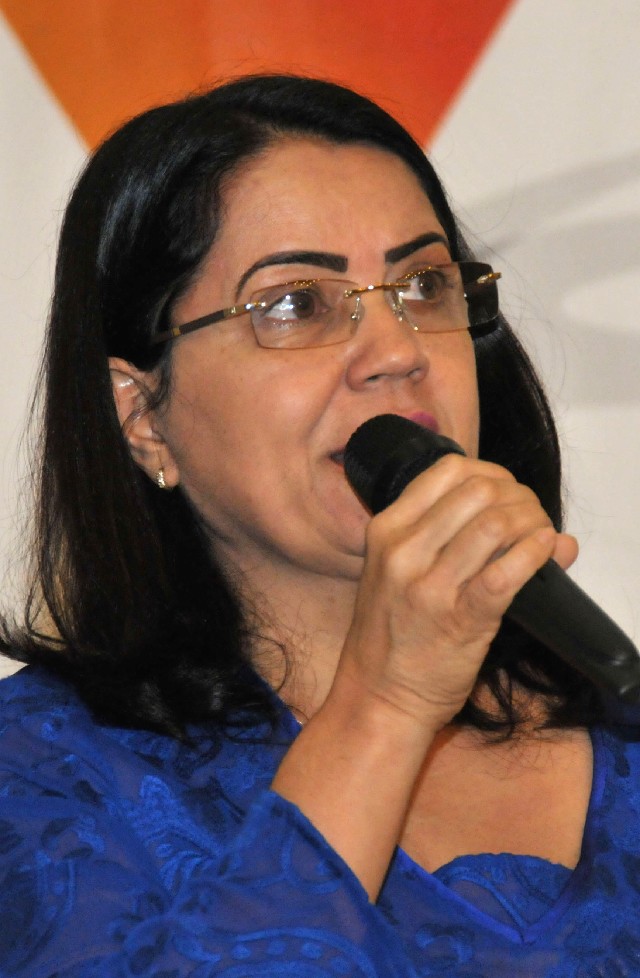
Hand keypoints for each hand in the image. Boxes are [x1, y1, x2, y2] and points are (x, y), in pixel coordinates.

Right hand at [337, 454, 577, 733]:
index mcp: (385, 530)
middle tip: (531, 516)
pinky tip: (546, 551)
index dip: (491, 471)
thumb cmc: (391, 635)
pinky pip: (506, 572)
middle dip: (518, 495)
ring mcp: (429, 586)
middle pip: (478, 489)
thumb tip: (518, 512)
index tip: (507, 491)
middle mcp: (403, 551)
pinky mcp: (459, 620)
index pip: (447, 469)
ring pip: (495, 523)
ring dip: (531, 521)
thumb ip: (447, 536)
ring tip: (540, 534)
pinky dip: (535, 554)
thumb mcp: (396, 572)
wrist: (378, 696)